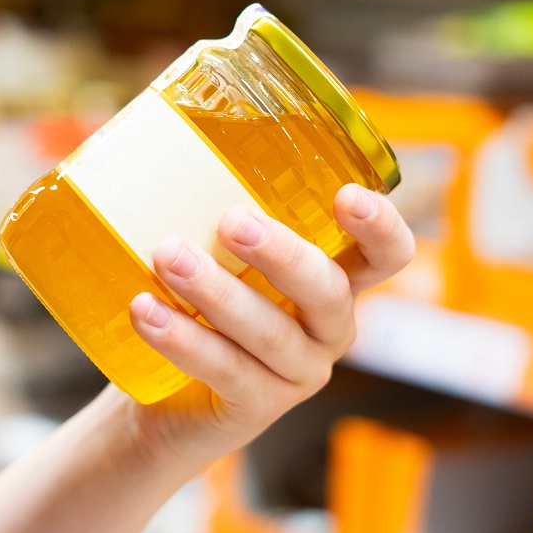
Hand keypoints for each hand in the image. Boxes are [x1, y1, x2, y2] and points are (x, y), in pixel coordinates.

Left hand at [115, 183, 414, 469]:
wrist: (162, 406)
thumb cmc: (196, 310)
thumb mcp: (214, 258)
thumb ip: (210, 209)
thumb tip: (152, 124)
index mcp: (333, 281)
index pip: (386, 255)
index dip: (381, 227)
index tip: (346, 196)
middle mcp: (328, 328)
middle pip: (327, 291)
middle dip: (283, 254)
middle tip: (232, 220)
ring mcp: (298, 374)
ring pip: (270, 332)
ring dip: (216, 291)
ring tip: (167, 256)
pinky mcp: (258, 408)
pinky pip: (227, 371)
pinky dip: (184, 339)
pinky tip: (146, 312)